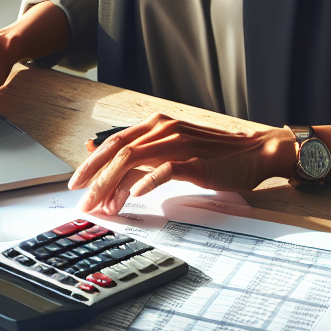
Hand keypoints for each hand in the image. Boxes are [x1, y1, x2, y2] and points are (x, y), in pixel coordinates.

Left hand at [69, 112, 296, 215]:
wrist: (254, 152)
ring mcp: (179, 143)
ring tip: (104, 206)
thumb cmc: (215, 155)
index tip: (76, 184)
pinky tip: (135, 195)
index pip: (114, 141)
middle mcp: (164, 129)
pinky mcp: (194, 161)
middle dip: (95, 177)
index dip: (92, 163)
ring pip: (134, 160)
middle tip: (83, 201)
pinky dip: (146, 182)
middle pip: (118, 150)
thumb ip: (144, 158)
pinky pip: (165, 169)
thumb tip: (112, 178)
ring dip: (113, 184)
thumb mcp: (174, 151)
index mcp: (157, 124)